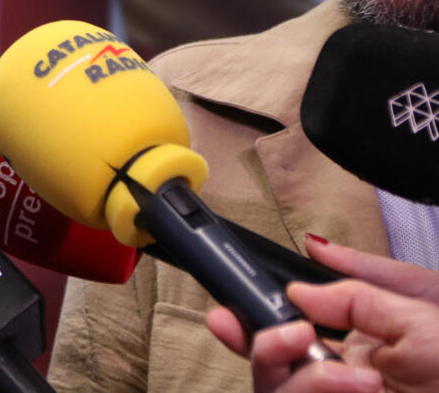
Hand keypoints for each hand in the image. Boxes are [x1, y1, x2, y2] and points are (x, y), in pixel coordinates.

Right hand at [207, 236, 438, 391]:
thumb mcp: (418, 302)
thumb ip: (358, 282)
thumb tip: (306, 263)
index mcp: (354, 345)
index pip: (282, 335)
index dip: (246, 325)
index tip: (225, 315)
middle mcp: (343, 379)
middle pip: (267, 369)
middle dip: (262, 348)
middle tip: (286, 337)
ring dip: (302, 379)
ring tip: (351, 377)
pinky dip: (319, 391)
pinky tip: (358, 388)